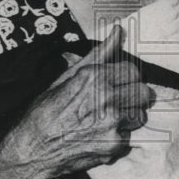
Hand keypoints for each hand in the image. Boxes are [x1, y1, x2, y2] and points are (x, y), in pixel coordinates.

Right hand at [0, 24, 154, 178]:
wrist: (34, 148)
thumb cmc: (46, 110)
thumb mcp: (68, 77)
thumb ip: (99, 54)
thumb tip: (118, 31)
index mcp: (95, 77)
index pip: (133, 70)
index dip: (126, 77)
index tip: (118, 84)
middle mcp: (106, 98)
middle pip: (144, 93)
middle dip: (135, 96)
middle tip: (120, 102)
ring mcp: (112, 123)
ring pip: (140, 116)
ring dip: (129, 118)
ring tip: (108, 120)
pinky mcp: (114, 146)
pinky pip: (129, 138)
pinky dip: (118, 139)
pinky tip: (100, 137)